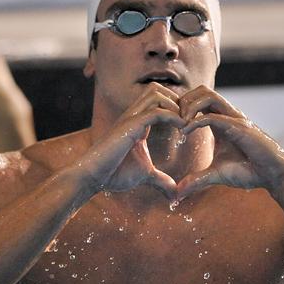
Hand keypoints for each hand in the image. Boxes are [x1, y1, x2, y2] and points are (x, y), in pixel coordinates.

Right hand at [79, 83, 186, 199]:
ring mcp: (130, 118)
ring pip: (157, 93)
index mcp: (137, 122)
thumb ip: (161, 180)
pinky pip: (155, 112)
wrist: (92, 177)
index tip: (191, 123)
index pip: (159, 100)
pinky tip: (183, 128)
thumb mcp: (145, 176)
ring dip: (176, 105)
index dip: (177, 107)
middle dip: (178, 100)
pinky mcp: (129, 126)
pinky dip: (173, 116)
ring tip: (187, 123)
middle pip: (158, 89)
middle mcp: (133, 115)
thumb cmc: (114, 174)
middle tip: (190, 119)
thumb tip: (175, 194)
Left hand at [176, 86, 283, 199]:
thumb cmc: (250, 172)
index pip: (198, 100)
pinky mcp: (240, 128)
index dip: (181, 108)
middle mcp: (228, 115)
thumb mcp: (216, 175)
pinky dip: (196, 121)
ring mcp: (234, 119)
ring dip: (189, 105)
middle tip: (172, 120)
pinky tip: (185, 133)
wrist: (273, 175)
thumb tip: (178, 192)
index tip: (170, 125)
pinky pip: (214, 117)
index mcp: (221, 121)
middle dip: (182, 101)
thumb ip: (197, 180)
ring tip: (179, 124)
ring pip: (208, 95)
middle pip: (201, 90)